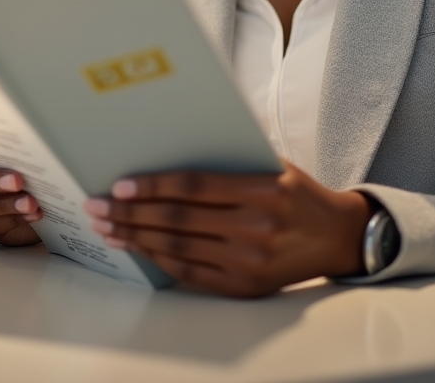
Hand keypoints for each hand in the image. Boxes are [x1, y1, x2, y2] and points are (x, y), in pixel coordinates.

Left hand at [84, 163, 371, 297]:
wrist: (337, 236)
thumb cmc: (297, 192)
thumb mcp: (272, 164)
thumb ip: (228, 160)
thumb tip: (168, 149)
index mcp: (262, 190)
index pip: (194, 186)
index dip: (153, 186)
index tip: (120, 186)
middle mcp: (256, 227)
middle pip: (178, 220)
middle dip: (130, 214)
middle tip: (97, 207)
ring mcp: (249, 261)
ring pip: (179, 248)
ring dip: (136, 237)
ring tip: (107, 228)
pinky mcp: (244, 285)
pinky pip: (191, 271)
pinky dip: (159, 258)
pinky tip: (138, 247)